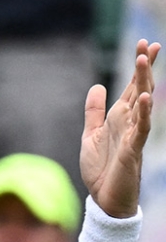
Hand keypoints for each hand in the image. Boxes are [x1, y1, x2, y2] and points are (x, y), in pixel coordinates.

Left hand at [81, 39, 159, 217]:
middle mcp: (130, 122)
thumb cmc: (100, 168)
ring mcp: (133, 135)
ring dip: (144, 82)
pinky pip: (141, 129)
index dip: (139, 67)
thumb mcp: (90, 134)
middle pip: (140, 88)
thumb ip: (94, 112)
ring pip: (142, 104)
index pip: (132, 87)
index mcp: (119, 117)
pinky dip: (143, 113)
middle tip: (150, 43)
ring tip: (144, 60)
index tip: (146, 44)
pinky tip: (145, 97)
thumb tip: (97, 86)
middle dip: (144, 67)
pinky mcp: (133, 150)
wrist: (103, 198)